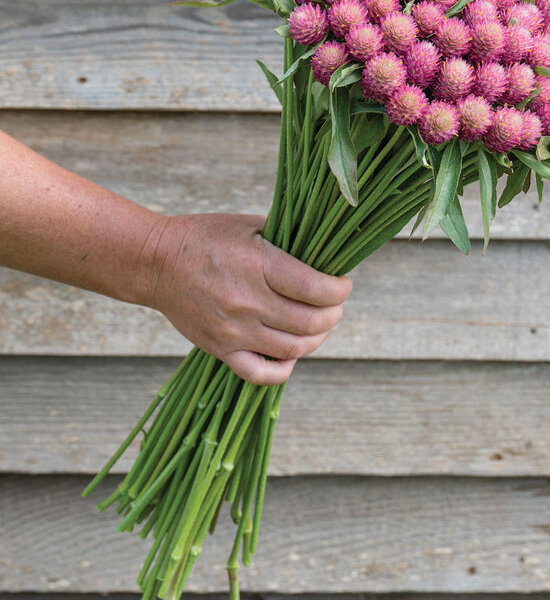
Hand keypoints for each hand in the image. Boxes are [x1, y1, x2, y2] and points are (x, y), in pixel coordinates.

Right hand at [140, 214, 351, 384]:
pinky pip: (259, 374)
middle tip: (334, 304)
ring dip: (316, 339)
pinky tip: (290, 353)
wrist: (156, 262)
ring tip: (317, 325)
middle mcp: (247, 302)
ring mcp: (233, 330)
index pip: (317, 290)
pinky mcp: (220, 349)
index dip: (340, 290)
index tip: (342, 284)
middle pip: (311, 322)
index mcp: (258, 265)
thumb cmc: (206, 238)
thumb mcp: (251, 225)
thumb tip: (326, 258)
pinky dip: (283, 369)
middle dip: (334, 314)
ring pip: (293, 349)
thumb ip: (288, 242)